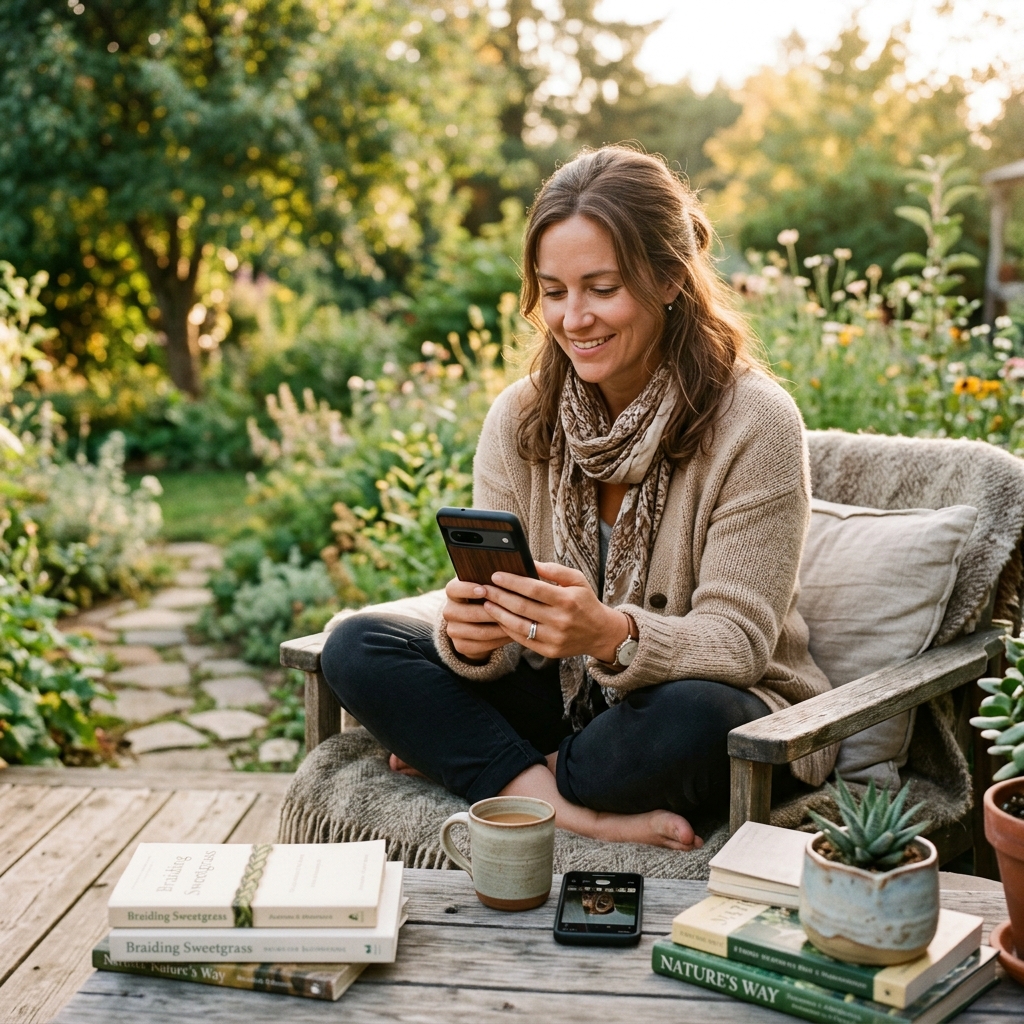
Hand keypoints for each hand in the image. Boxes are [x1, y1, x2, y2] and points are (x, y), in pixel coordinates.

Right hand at [441, 577, 515, 661]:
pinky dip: (499, 641)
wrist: (480, 623)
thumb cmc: (490, 596)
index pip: (453, 589)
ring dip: (500, 627)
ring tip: (517, 623)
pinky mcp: (460, 646)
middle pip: (468, 613)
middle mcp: (449, 611)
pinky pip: (481, 646)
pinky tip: (512, 635)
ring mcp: (453, 630)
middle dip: (492, 612)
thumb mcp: (488, 586)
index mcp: (453, 592)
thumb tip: (510, 572)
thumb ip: (494, 580)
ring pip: (478, 631)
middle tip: (512, 609)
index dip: (467, 589)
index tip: (484, 590)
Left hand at [480, 561, 628, 662]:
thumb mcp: (576, 580)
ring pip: (519, 625)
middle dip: (500, 596)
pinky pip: (523, 640)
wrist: (600, 633)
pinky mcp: (550, 651)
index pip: (533, 589)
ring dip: (499, 614)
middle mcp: (561, 620)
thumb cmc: (585, 602)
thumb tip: (528, 562)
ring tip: (486, 604)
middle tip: (484, 588)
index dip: (512, 582)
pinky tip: (499, 619)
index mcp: (567, 600)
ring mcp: (555, 638)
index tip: (496, 575)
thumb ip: (553, 570)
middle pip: (522, 607)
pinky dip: (508, 629)